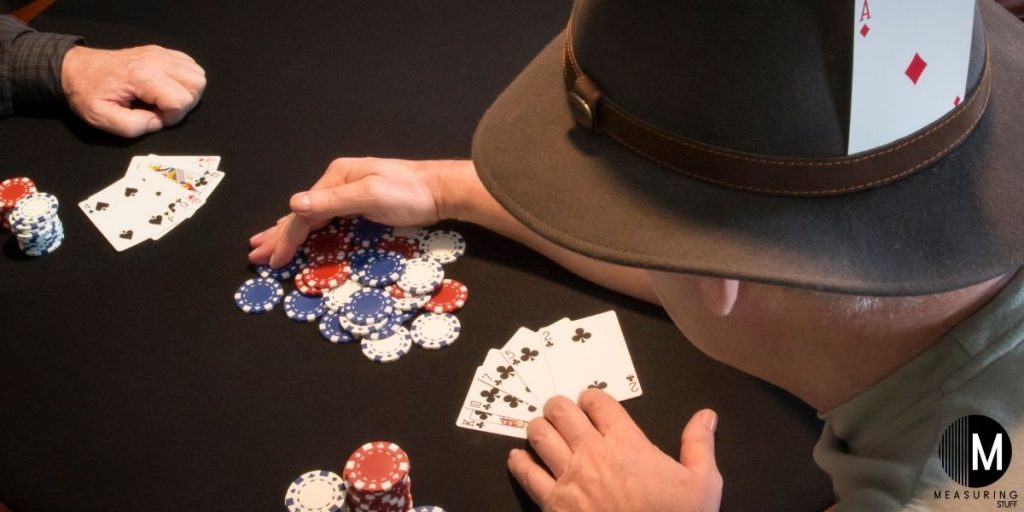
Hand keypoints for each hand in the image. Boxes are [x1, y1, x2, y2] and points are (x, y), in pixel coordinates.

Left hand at [60, 45, 205, 136]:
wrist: (75, 68)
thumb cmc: (87, 92)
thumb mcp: (102, 118)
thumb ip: (133, 126)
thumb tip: (157, 122)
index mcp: (142, 76)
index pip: (181, 99)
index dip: (172, 116)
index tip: (153, 117)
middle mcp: (156, 61)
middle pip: (197, 84)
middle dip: (185, 103)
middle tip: (162, 108)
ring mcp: (160, 53)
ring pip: (197, 73)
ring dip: (187, 91)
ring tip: (166, 98)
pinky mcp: (160, 51)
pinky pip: (189, 64)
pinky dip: (185, 78)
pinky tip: (168, 86)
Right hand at [248, 157, 466, 267]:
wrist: (442, 189)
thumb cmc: (410, 192)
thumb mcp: (371, 194)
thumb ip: (333, 200)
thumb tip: (294, 204)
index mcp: (336, 177)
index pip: (303, 213)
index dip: (285, 238)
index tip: (272, 261)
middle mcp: (338, 182)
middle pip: (302, 213)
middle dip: (278, 234)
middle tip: (255, 254)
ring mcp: (350, 192)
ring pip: (312, 216)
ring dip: (289, 232)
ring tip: (268, 244)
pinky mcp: (362, 203)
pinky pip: (327, 219)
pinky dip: (310, 229)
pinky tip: (304, 234)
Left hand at [508, 389, 721, 511]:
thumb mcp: (702, 483)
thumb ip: (699, 444)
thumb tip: (707, 416)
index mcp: (626, 443)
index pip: (599, 402)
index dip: (591, 397)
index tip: (589, 400)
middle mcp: (593, 454)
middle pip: (563, 412)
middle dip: (559, 406)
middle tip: (559, 409)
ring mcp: (570, 479)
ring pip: (541, 437)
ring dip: (539, 428)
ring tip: (541, 427)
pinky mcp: (554, 505)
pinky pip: (527, 476)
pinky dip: (519, 463)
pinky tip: (518, 458)